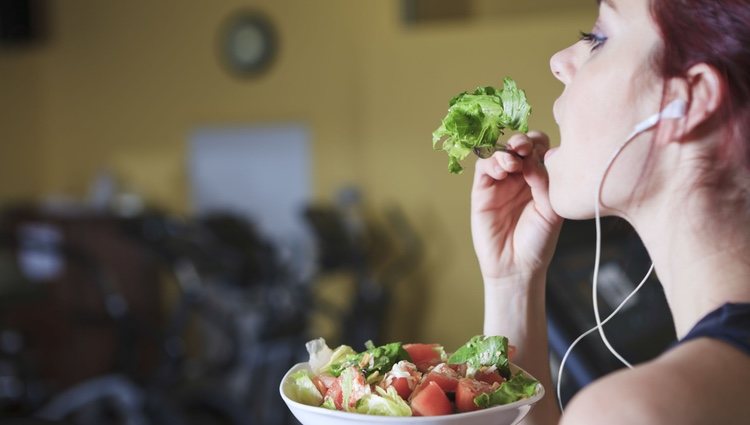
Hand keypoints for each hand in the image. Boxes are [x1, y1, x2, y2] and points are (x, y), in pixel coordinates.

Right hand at [471, 131, 562, 280]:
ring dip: (506, 151)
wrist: (517, 266)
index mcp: (542, 178)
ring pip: (499, 152)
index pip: (541, 148)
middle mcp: (521, 176)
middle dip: (522, 141)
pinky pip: (483, 168)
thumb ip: (544, 182)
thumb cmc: (538, 241)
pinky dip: (491, 163)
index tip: (542, 151)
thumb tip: (533, 157)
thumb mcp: (550, 210)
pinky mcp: (482, 190)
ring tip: (512, 163)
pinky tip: (501, 171)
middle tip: (524, 149)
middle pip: (520, 145)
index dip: (540, 144)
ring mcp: (501, 182)